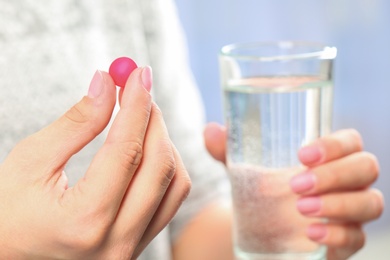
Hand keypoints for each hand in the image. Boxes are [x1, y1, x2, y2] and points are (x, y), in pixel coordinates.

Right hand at [0, 68, 190, 258]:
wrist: (9, 254)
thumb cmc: (8, 210)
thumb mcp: (32, 161)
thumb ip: (76, 123)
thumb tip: (107, 84)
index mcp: (83, 221)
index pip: (126, 150)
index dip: (136, 105)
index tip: (138, 74)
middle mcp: (116, 242)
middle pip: (159, 165)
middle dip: (153, 119)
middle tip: (139, 90)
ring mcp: (131, 249)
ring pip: (175, 184)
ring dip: (164, 142)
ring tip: (141, 118)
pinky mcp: (138, 245)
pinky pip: (170, 200)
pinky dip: (166, 167)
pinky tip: (147, 147)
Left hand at [204, 123, 383, 259]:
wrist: (260, 227)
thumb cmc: (261, 190)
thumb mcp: (244, 169)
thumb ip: (229, 150)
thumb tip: (210, 130)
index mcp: (328, 157)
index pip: (350, 141)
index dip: (335, 144)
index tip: (302, 154)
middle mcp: (347, 181)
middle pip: (365, 167)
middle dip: (333, 174)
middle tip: (295, 184)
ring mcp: (350, 211)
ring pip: (369, 202)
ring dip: (338, 203)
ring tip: (300, 208)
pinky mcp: (346, 240)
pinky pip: (357, 237)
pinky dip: (338, 234)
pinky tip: (311, 233)